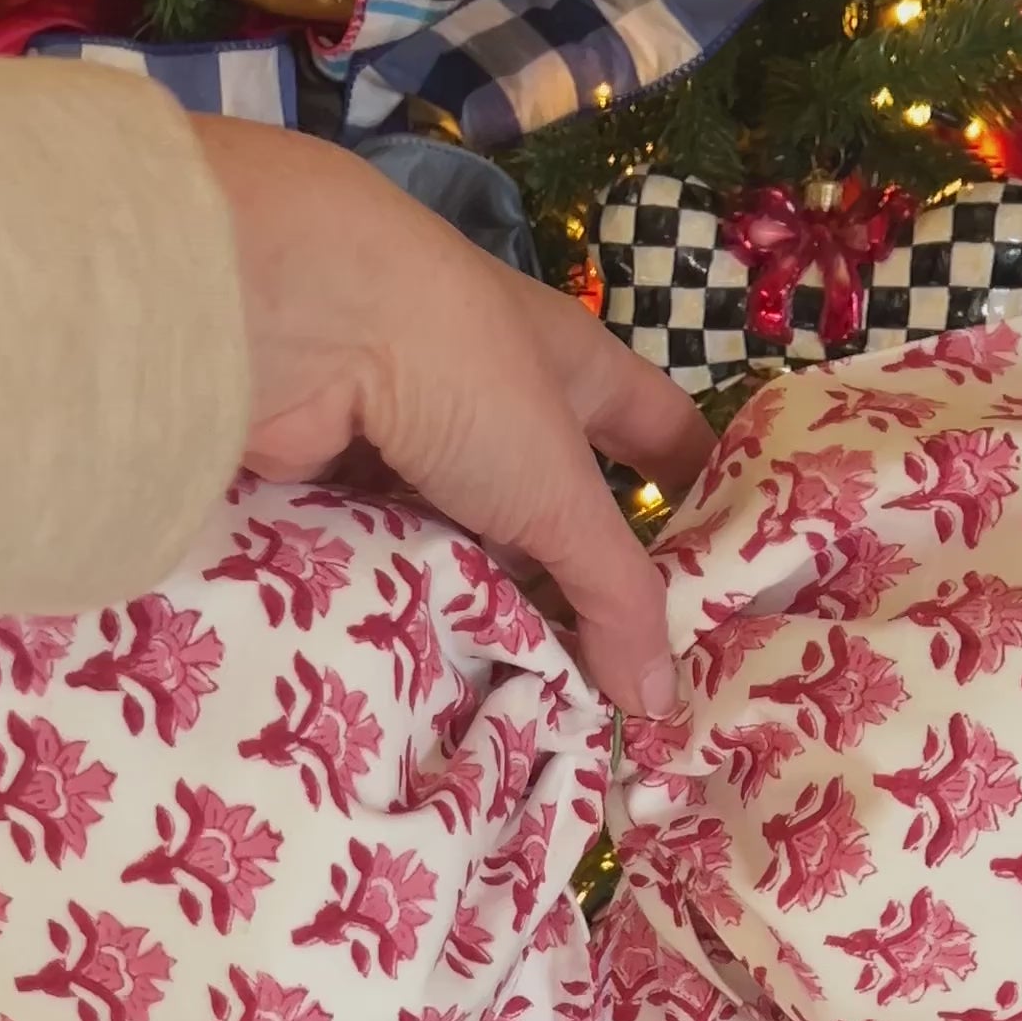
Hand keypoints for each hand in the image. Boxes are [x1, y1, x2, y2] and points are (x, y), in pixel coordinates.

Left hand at [190, 118, 708, 716]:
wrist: (304, 322)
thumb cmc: (464, 377)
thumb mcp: (561, 492)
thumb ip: (614, 595)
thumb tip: (658, 698)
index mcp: (573, 367)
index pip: (658, 432)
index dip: (694, 496)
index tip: (718, 581)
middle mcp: (497, 393)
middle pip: (555, 504)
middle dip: (577, 584)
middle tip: (610, 683)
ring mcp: (415, 431)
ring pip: (471, 535)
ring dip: (491, 603)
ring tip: (523, 697)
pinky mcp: (341, 470)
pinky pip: (394, 550)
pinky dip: (413, 599)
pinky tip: (434, 666)